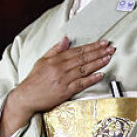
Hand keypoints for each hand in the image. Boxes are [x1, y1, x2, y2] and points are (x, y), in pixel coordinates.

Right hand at [0, 37, 115, 136]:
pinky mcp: (65, 91)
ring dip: (98, 63)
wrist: (26, 97)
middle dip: (99, 52)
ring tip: (108, 57)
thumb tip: (66, 39)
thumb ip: (55, 50)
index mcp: (55, 60)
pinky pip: (81, 84)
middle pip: (83, 58)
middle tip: (110, 48)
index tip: (102, 43)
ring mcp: (63, 80)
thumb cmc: (34, 80)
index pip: (77, 51)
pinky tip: (100, 74)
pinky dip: (91, 79)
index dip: (91, 46)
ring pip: (84, 69)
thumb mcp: (42, 60)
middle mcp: (60, 69)